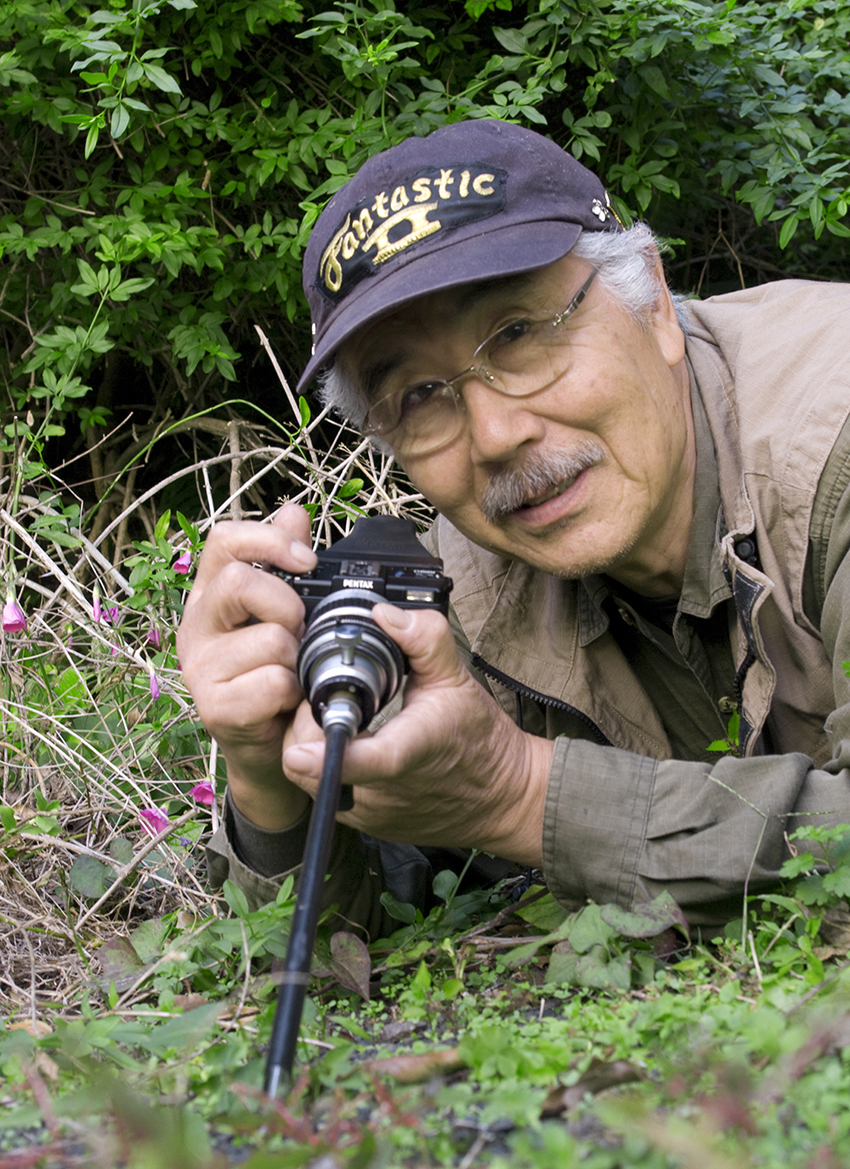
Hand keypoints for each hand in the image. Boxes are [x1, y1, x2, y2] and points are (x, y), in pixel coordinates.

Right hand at [176, 504, 320, 829]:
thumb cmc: (275, 670)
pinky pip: (273, 682)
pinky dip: (294, 691)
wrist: (271, 744)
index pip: (225, 539)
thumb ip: (286, 563)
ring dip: (297, 658)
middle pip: (241, 582)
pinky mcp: (214, 707)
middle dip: (289, 604)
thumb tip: (294, 512)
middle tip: (302, 630)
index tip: (308, 561)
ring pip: (270, 639)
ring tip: (293, 673)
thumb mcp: (282, 613)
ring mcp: (199, 667)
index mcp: (211, 592)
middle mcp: (196, 624)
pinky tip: (288, 701)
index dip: (268, 539)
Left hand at [281, 602, 551, 866]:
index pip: (361, 763)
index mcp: (408, 752)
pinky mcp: (366, 825)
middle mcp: (384, 792)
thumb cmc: (478, 739)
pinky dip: (323, 768)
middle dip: (304, 727)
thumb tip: (384, 614)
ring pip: (310, 782)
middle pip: (313, 767)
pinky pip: (324, 794)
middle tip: (322, 700)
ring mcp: (372, 813)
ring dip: (311, 748)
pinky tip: (346, 746)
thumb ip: (423, 639)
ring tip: (335, 720)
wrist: (500, 796)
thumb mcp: (457, 678)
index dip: (324, 756)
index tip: (300, 749)